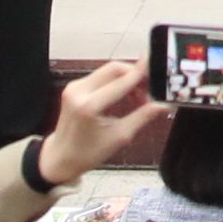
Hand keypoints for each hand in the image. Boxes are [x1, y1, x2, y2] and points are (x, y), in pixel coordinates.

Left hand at [44, 60, 150, 183]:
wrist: (60, 158)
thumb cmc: (87, 153)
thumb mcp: (119, 137)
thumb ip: (142, 117)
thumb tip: (162, 105)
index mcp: (89, 106)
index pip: (121, 82)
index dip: (140, 72)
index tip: (154, 63)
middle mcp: (79, 91)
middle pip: (114, 69)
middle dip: (134, 75)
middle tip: (149, 90)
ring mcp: (74, 87)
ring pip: (107, 71)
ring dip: (125, 79)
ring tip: (139, 98)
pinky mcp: (74, 87)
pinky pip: (100, 77)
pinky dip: (115, 83)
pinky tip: (125, 96)